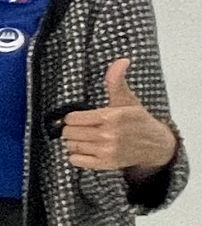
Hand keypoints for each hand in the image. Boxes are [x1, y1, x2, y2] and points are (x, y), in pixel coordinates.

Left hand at [63, 59, 178, 173]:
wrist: (155, 144)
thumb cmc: (137, 120)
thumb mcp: (126, 99)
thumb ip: (116, 80)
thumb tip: (122, 61)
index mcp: (111, 117)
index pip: (72, 118)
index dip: (72, 117)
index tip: (79, 117)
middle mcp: (108, 135)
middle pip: (69, 132)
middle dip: (71, 129)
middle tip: (81, 128)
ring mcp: (107, 151)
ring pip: (71, 146)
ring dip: (73, 142)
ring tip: (84, 137)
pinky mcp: (106, 164)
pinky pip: (76, 161)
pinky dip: (76, 156)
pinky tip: (85, 149)